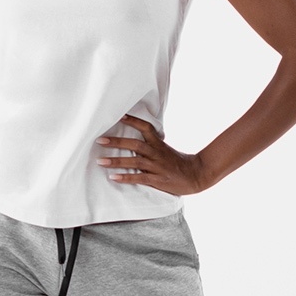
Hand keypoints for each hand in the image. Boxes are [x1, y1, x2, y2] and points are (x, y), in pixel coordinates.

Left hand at [95, 114, 209, 195]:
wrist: (196, 175)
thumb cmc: (179, 163)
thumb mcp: (166, 150)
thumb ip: (153, 144)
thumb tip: (136, 140)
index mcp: (159, 144)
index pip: (146, 128)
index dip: (132, 121)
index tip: (119, 116)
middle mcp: (156, 153)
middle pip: (135, 144)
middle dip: (116, 142)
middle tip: (99, 140)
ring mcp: (157, 166)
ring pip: (134, 161)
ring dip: (116, 161)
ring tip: (100, 161)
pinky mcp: (157, 180)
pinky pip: (139, 178)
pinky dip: (126, 177)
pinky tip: (113, 177)